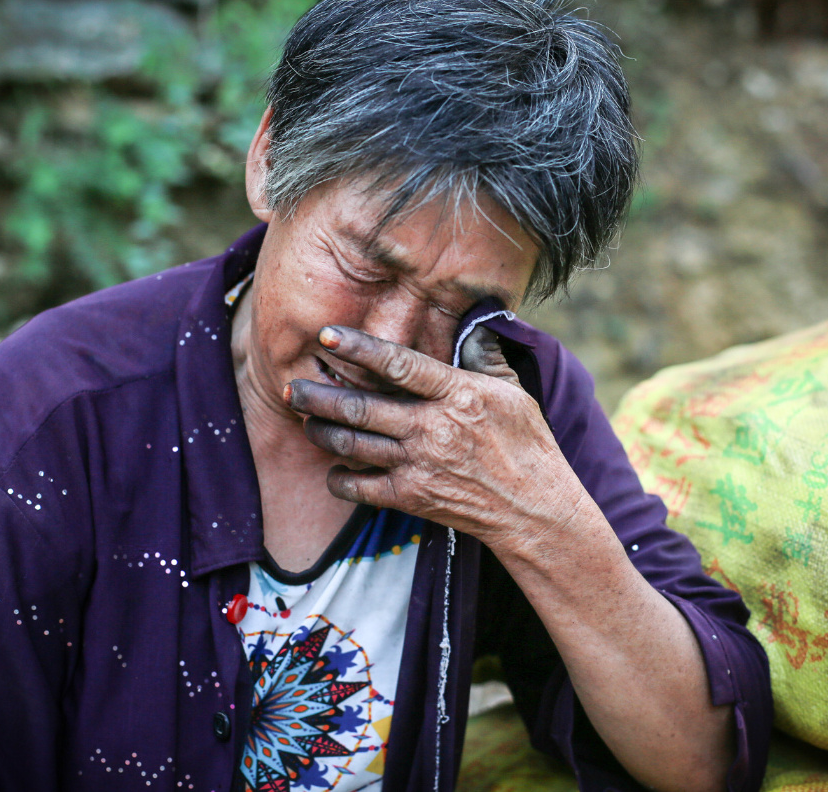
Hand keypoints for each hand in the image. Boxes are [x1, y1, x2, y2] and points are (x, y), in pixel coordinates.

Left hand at [285, 325, 585, 552]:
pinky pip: (360, 488)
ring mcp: (419, 465)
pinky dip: (339, 479)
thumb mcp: (513, 391)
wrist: (533, 508)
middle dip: (320, 396)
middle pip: (361, 407)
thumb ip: (484, 355)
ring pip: (353, 445)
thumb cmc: (526, 444)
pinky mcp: (412, 498)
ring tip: (306, 420)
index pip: (399, 365)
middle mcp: (432, 428)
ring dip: (323, 432)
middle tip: (294, 387)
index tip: (327, 336)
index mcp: (457, 394)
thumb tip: (475, 318)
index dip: (359, 348)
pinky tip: (334, 469)